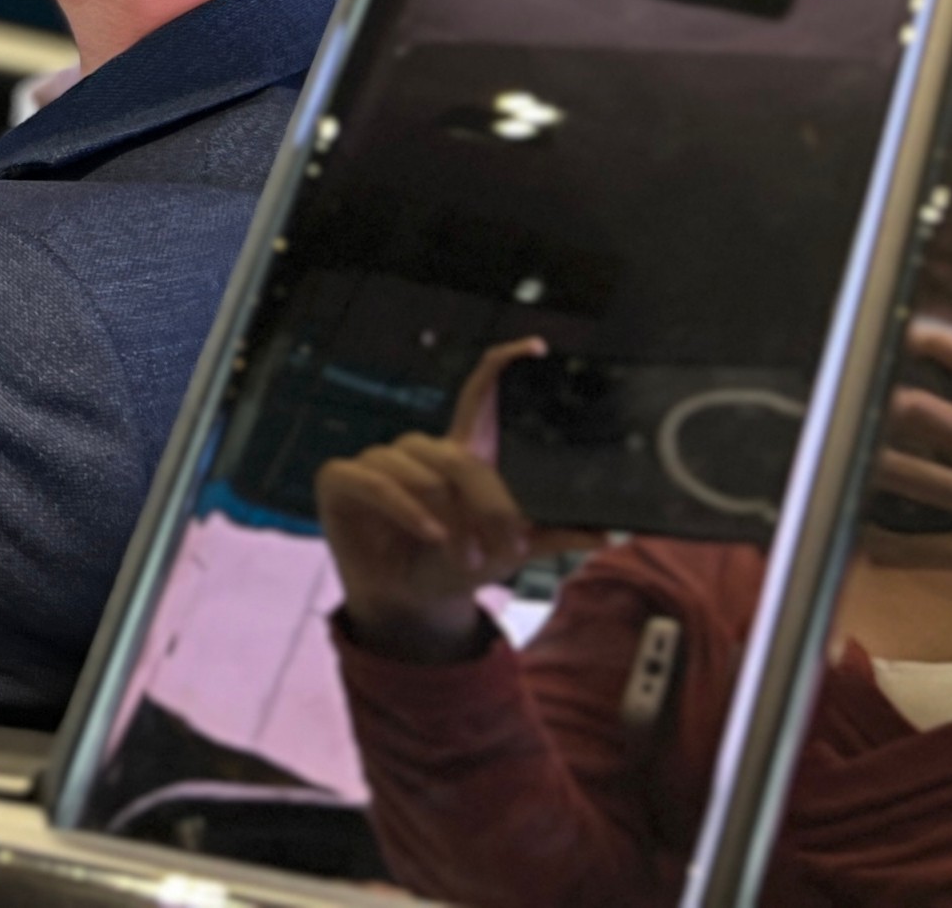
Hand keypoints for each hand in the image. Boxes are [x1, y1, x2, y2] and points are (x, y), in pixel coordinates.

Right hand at [316, 335, 592, 663]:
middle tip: (509, 541)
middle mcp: (420, 452)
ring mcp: (378, 462)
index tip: (536, 348)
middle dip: (489, 498)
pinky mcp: (342, 478)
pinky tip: (430, 532)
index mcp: (461, 455)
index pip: (479, 395)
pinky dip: (407, 508)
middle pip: (458, 453)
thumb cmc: (454, 565)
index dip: (503, 365)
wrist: (410, 603)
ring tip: (465, 554)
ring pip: (421, 470)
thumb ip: (550, 537)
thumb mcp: (507, 553)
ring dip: (448, 516)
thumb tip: (609, 530)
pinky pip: (378, 482)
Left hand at [865, 321, 951, 672]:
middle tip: (840, 407)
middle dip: (882, 408)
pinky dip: (888, 546)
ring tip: (835, 472)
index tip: (901, 333)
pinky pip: (929, 547)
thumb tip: (943, 430)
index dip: (944, 345)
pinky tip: (867, 543)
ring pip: (919, 477)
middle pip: (938, 415)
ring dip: (866, 475)